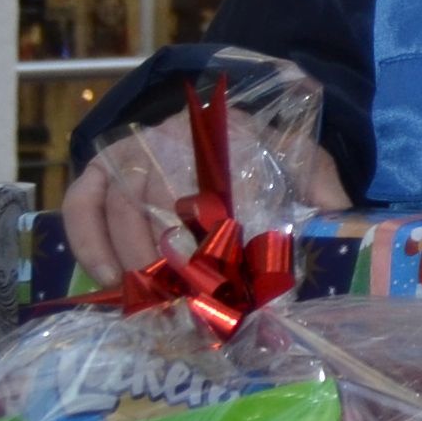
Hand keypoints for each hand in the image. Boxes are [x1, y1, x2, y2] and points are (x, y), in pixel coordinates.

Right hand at [60, 102, 353, 287]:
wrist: (216, 117)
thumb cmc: (257, 148)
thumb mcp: (296, 155)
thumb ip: (318, 179)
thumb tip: (339, 209)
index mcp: (223, 137)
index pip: (217, 190)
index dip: (220, 238)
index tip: (229, 279)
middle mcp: (169, 141)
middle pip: (164, 205)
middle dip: (176, 262)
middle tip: (192, 303)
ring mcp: (130, 154)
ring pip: (121, 212)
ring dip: (136, 263)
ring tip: (157, 302)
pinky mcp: (99, 169)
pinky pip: (82, 207)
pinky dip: (90, 245)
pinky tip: (111, 281)